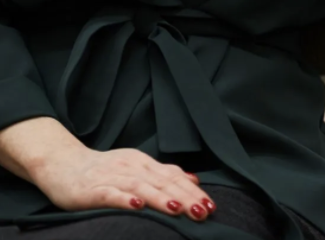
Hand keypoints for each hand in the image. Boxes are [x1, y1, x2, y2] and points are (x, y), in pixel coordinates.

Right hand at [32, 144, 214, 220]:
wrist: (63, 164)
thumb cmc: (103, 171)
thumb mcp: (136, 168)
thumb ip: (163, 174)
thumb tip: (193, 180)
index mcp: (144, 164)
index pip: (174, 177)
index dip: (192, 191)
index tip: (210, 205)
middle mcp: (132, 168)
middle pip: (163, 182)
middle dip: (185, 197)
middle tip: (203, 211)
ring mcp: (112, 178)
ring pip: (141, 188)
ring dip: (160, 198)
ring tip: (177, 209)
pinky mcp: (92, 189)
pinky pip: (111, 194)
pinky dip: (125, 200)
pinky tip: (137, 206)